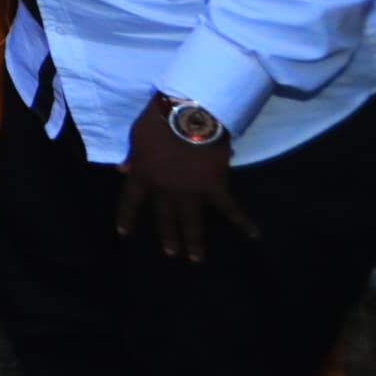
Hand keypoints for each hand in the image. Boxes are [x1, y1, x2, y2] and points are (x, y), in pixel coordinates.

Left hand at [117, 98, 255, 260]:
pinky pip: (230, 209)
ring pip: (191, 221)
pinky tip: (253, 235)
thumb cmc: (158, 121)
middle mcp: (165, 190)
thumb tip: (122, 170)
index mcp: (143, 176)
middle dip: (167, 235)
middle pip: (164, 216)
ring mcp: (191, 193)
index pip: (130, 200)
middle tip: (171, 254)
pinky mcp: (216, 189)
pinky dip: (243, 222)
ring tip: (196, 259)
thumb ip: (132, 156)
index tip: (123, 233)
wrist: (188, 116)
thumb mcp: (136, 136)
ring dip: (194, 240)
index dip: (126, 217)